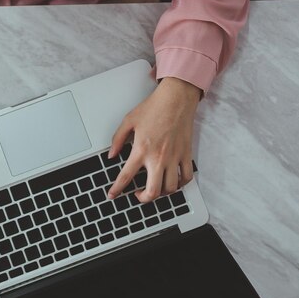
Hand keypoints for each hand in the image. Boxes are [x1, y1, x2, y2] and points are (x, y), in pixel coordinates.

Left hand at [107, 77, 200, 202]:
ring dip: (161, 193)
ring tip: (154, 188)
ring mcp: (174, 158)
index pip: (126, 176)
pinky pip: (186, 178)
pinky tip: (173, 182)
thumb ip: (117, 140)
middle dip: (143, 198)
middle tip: (138, 194)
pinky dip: (180, 185)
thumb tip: (112, 155)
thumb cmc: (154, 108)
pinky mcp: (186, 155)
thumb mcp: (128, 121)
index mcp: (141, 150)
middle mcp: (158, 158)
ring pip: (170, 188)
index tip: (113, 195)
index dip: (117, 189)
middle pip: (152, 191)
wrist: (176, 99)